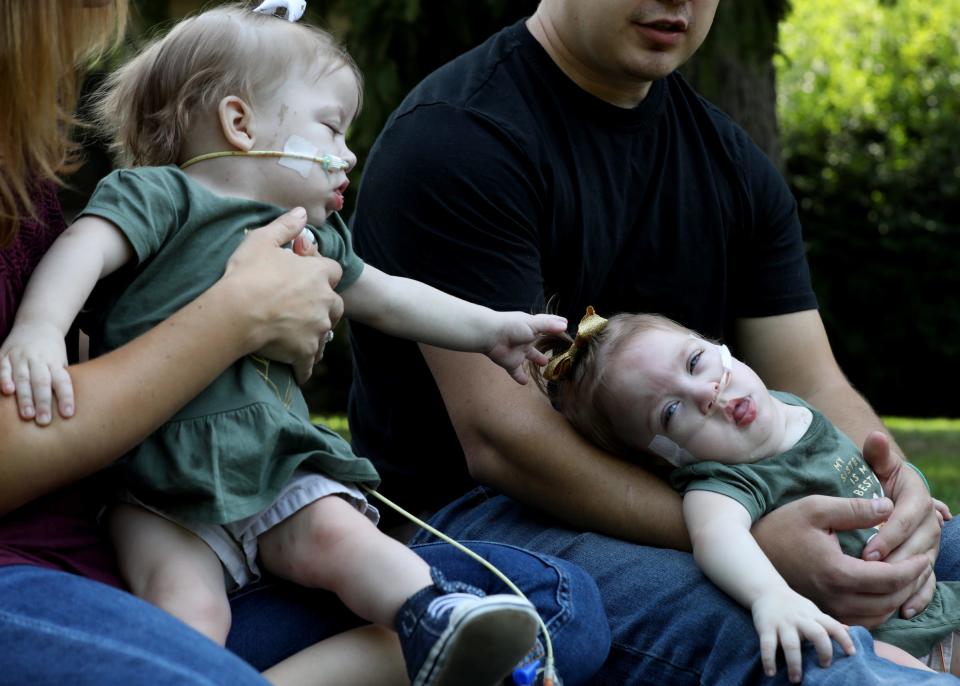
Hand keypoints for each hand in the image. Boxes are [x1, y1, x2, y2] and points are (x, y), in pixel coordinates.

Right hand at [0, 322, 73, 424]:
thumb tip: (68, 406)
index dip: (66, 398)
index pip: (62, 381)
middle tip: (44, 421)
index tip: (68, 414)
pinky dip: (4, 379)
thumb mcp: (61, 362)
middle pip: (42, 382)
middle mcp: (38, 359)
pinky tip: (7, 391)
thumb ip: (61, 380)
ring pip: (22, 378)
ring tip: (27, 415)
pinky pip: (2, 368)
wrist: (37, 324)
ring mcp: (20, 357)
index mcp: (55, 362)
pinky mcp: (4, 355)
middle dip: (43, 403)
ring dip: (24, 397)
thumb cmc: (52, 351)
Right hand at [220, 208, 343, 383]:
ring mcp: (317, 328)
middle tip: (305, 310)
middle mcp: (324, 301)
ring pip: (323, 334)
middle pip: (336, 305)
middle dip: (324, 307)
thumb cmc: (247, 274)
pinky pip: (309, 363)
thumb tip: (302, 212)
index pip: (334, 272)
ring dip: (314, 335)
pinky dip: (303, 366)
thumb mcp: (263, 240)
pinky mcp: (306, 351)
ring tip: (297, 337)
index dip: (323, 275)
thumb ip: (286, 226)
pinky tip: (296, 368)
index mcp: (318, 274)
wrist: (236, 312)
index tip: (310, 278)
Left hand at [485, 313, 566, 383]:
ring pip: (528, 357)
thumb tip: (565, 326)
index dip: (555, 326)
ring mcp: (518, 351)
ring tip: (544, 365)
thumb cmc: (513, 326)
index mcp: (531, 327)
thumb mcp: (534, 324)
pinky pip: (516, 372)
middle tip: (555, 352)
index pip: (546, 326)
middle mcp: (526, 339)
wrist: (491, 336)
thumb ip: (549, 325)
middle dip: (545, 346)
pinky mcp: (510, 363)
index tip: (565, 327)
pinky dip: (520, 377)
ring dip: (536, 360)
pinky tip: (524, 382)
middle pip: (537, 343)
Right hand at [752, 588, 854, 682]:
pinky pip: (767, 645)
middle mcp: (800, 619)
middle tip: (824, 666)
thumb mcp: (811, 610)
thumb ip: (827, 622)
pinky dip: (768, 660)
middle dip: (824, 651)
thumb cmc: (794, 606)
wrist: (766, 590)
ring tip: (796, 679)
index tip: (851, 654)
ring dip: (794, 663)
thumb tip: (849, 630)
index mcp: (813, 616)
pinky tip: (770, 673)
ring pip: (791, 644)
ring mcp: (782, 624)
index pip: (833, 626)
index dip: (844, 639)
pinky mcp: (765, 627)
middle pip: (816, 634)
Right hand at [753, 494, 931, 626]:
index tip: (923, 556)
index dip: (912, 569)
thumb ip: (853, 509)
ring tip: (904, 579)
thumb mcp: (816, 507)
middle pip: (889, 601)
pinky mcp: (824, 611)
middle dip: (910, 585)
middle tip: (919, 567)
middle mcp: (834, 596)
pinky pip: (863, 620)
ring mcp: (828, 607)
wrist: (753, 549)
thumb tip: (888, 507)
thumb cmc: (783, 525)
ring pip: (878, 615)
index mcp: (836, 571)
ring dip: (897, 599)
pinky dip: (880, 609)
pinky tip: (882, 591)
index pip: (889, 578)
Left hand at [859, 431, 940, 618]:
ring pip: (923, 565)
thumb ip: (876, 454)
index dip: (889, 534)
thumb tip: (876, 437)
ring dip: (906, 582)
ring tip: (885, 595)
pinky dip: (918, 596)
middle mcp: (930, 520)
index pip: (906, 518)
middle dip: (895, 560)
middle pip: (918, 545)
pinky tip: (904, 610)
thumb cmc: (874, 477)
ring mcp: (929, 542)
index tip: (868, 549)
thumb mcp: (875, 465)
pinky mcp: (924, 559)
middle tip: (870, 572)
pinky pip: (926, 582)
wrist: (883, 490)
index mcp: (918, 497)